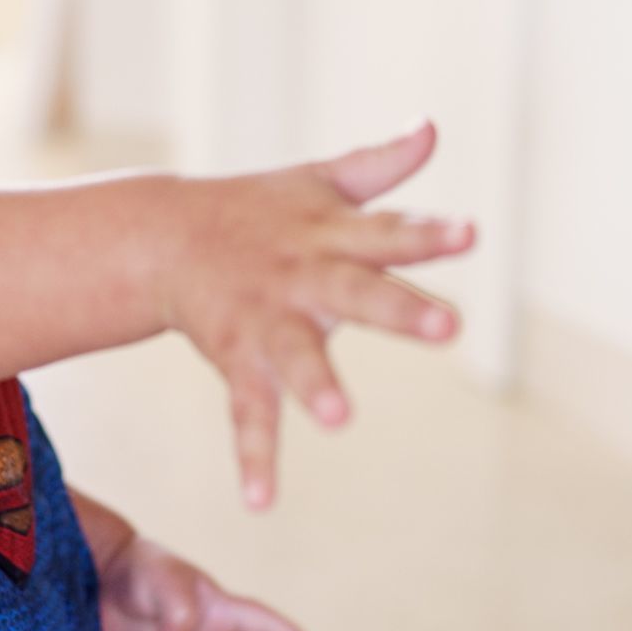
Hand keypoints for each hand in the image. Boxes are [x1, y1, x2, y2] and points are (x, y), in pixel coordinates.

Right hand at [158, 118, 476, 509]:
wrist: (161, 236)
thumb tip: (432, 127)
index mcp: (330, 236)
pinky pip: (247, 412)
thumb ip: (379, 165)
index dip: (429, 234)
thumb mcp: (318, 184)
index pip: (389, 232)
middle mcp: (303, 276)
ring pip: (296, 355)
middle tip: (449, 328)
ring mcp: (268, 319)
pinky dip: (253, 459)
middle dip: (400, 310)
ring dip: (317, 384)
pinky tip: (261, 502)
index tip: (470, 234)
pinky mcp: (236, 358)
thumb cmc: (256, 211)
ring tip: (342, 417)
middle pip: (357, 291)